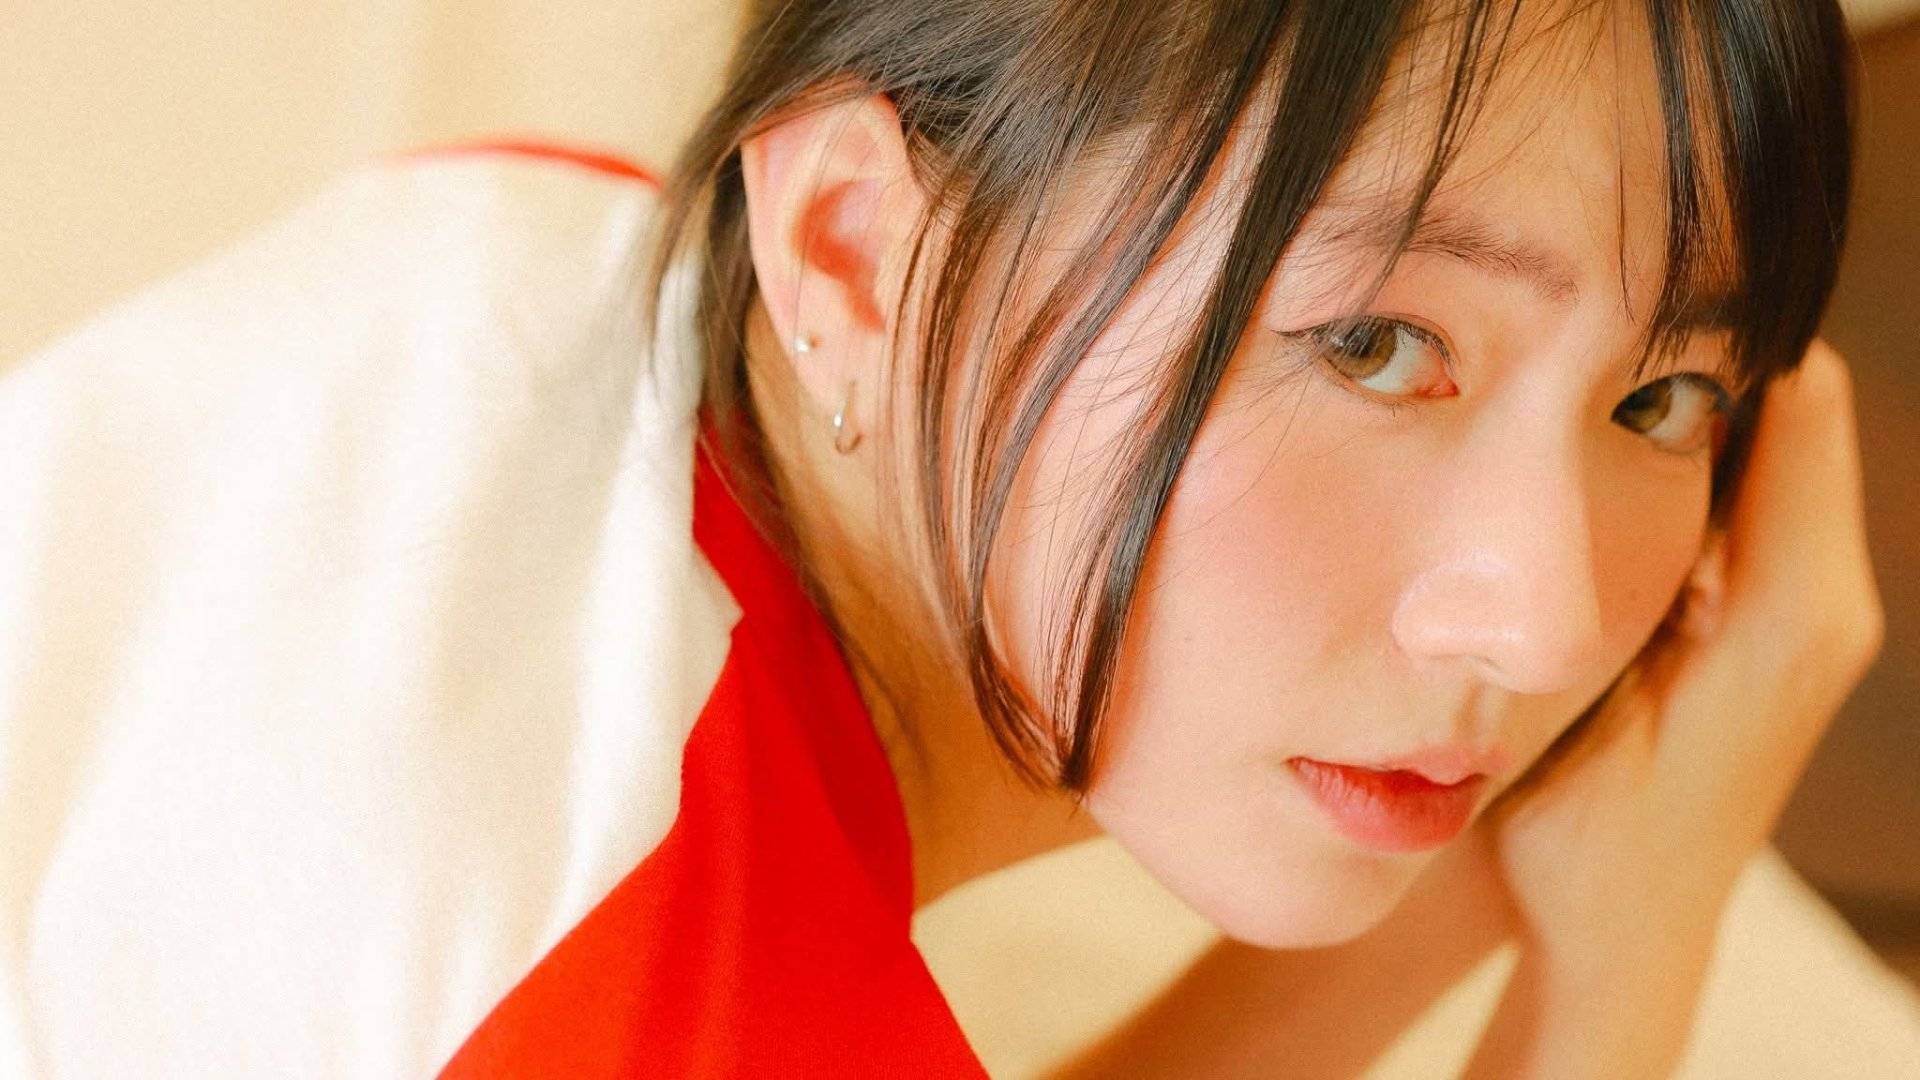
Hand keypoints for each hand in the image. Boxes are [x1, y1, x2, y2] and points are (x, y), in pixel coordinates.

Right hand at [1477, 339, 1884, 968]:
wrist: (1626, 935)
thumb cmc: (1591, 840)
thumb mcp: (1589, 711)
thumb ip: (1612, 582)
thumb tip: (1612, 437)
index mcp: (1796, 609)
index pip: (1799, 400)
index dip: (1713, 337)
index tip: (1606, 310)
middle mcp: (1830, 601)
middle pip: (1792, 411)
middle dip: (1692, 366)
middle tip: (1572, 347)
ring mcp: (1814, 614)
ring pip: (1769, 450)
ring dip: (1682, 419)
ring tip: (1575, 406)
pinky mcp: (1783, 627)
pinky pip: (1753, 499)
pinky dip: (1688, 472)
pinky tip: (1600, 485)